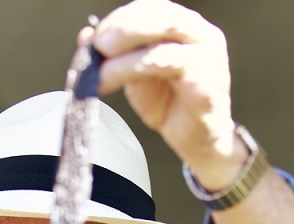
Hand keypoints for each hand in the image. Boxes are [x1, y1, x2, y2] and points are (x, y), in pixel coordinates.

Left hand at [90, 0, 241, 191]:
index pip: (150, 9)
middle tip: (97, 47)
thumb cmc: (171, 103)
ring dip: (125, 55)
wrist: (198, 140)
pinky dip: (138, 70)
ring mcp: (207, 57)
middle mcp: (199, 35)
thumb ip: (117, 53)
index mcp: (184, 26)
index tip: (94, 38)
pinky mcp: (206, 83)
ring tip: (102, 71)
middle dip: (122, 29)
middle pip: (159, 17)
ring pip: (161, 43)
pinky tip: (119, 81)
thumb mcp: (136, 74)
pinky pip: (170, 67)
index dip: (119, 19)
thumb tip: (86, 36)